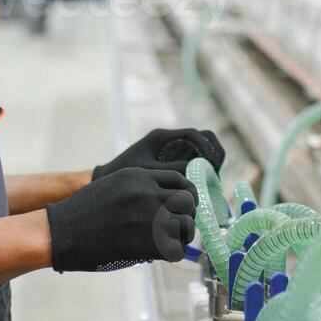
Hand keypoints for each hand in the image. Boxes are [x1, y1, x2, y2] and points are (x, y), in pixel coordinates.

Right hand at [44, 167, 197, 271]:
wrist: (59, 233)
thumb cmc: (81, 213)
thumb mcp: (112, 187)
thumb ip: (139, 189)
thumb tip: (165, 203)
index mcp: (139, 176)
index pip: (180, 180)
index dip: (183, 196)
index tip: (179, 209)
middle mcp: (148, 192)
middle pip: (189, 200)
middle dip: (187, 214)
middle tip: (176, 227)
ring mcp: (149, 216)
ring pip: (187, 225)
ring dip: (181, 236)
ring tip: (166, 242)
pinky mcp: (147, 242)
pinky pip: (176, 250)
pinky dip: (170, 255)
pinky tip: (156, 255)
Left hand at [93, 128, 223, 180]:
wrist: (105, 179)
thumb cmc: (123, 173)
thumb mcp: (150, 172)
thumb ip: (173, 170)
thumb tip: (199, 172)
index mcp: (162, 136)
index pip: (196, 134)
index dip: (208, 149)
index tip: (211, 167)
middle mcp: (170, 140)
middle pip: (204, 138)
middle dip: (215, 153)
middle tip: (215, 174)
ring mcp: (172, 150)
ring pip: (202, 149)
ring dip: (211, 163)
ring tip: (211, 182)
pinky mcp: (172, 161)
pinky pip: (194, 160)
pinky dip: (203, 170)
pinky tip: (201, 186)